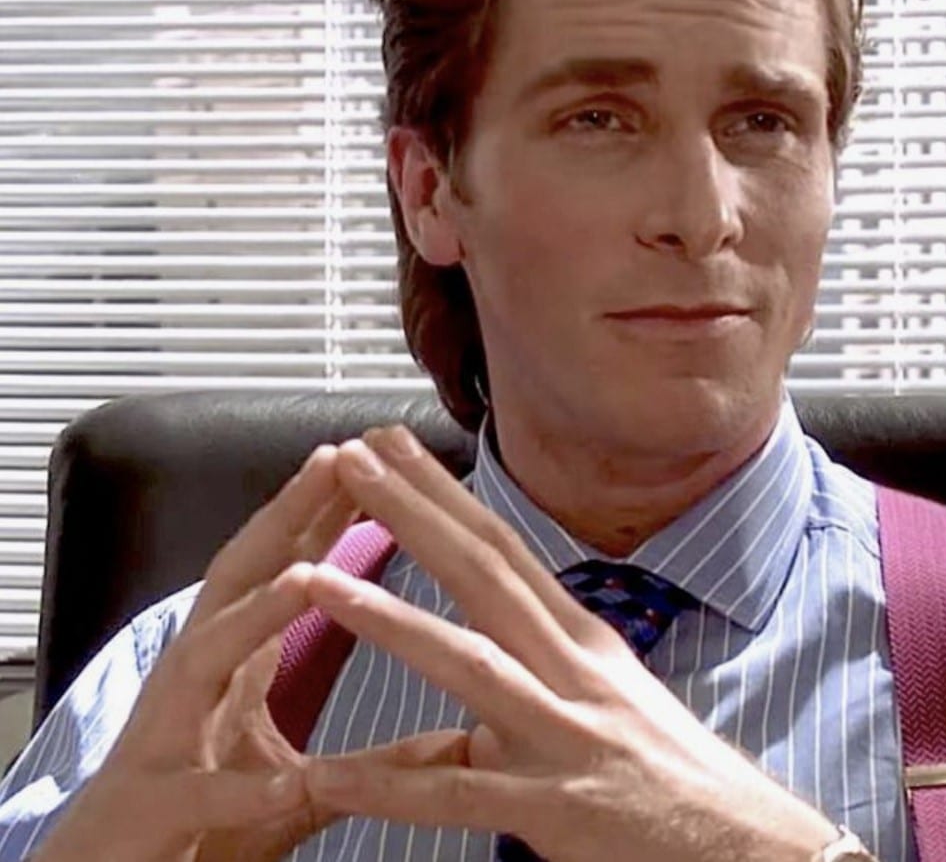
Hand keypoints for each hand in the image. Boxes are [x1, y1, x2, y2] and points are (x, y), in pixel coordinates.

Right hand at [33, 447, 354, 861]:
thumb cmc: (202, 822)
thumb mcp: (302, 785)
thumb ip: (373, 761)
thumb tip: (457, 742)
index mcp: (231, 666)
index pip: (280, 569)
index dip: (324, 512)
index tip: (372, 459)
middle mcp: (194, 682)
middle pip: (237, 582)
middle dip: (284, 519)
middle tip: (336, 458)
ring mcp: (166, 739)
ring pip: (202, 660)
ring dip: (253, 616)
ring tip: (307, 576)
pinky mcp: (153, 809)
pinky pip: (199, 796)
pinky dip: (241, 788)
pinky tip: (289, 780)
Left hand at [304, 427, 841, 861]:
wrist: (748, 844)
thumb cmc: (668, 766)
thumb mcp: (606, 690)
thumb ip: (541, 658)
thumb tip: (486, 633)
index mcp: (579, 638)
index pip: (503, 548)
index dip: (446, 492)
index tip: (394, 446)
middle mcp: (572, 670)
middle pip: (483, 575)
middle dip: (414, 512)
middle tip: (351, 458)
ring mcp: (564, 735)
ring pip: (468, 664)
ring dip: (388, 620)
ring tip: (316, 581)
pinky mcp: (555, 810)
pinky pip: (459, 796)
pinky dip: (388, 788)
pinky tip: (326, 777)